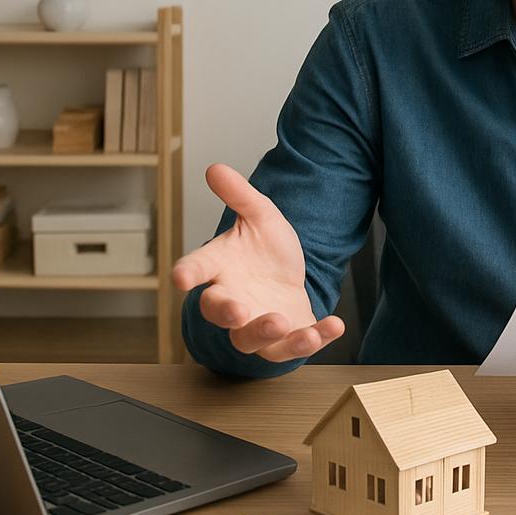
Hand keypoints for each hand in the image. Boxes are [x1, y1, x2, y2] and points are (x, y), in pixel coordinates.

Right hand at [172, 163, 343, 361]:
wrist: (290, 275)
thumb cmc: (265, 249)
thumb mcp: (260, 216)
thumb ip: (240, 195)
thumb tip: (215, 167)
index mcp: (220, 267)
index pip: (196, 269)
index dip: (187, 274)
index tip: (181, 278)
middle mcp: (232, 300)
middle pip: (218, 312)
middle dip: (226, 313)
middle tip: (237, 311)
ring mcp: (256, 324)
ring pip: (250, 340)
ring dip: (265, 333)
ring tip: (283, 321)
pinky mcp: (283, 340)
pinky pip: (293, 347)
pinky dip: (313, 339)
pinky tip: (335, 325)